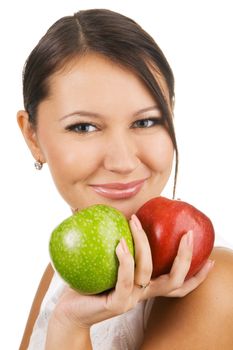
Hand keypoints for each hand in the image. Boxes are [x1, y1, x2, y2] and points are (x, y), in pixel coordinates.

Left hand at [50, 214, 213, 328]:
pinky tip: (120, 243)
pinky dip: (125, 259)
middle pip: (175, 280)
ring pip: (149, 272)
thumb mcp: (110, 261)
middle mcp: (144, 293)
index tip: (210, 260)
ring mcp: (132, 299)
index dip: (196, 275)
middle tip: (188, 234)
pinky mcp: (118, 302)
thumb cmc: (90, 282)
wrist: (71, 308)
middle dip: (185, 257)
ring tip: (136, 222)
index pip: (178, 283)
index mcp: (147, 285)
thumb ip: (119, 242)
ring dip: (144, 244)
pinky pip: (126, 279)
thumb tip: (117, 212)